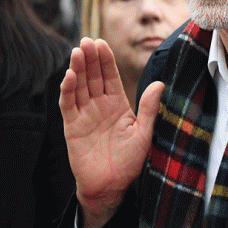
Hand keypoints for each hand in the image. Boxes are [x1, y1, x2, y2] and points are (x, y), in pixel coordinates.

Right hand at [59, 38, 163, 227]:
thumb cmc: (129, 162)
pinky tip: (69, 76)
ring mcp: (85, 115)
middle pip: (93, 77)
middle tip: (87, 41)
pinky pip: (68, 105)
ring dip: (78, 69)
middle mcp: (99, 106)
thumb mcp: (143, 133)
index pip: (110, 76)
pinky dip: (67, 90)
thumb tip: (159, 83)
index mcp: (117, 104)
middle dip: (90, 58)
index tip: (102, 43)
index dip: (105, 60)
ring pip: (79, 86)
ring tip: (78, 51)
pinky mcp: (72, 126)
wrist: (111, 186)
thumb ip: (149, 108)